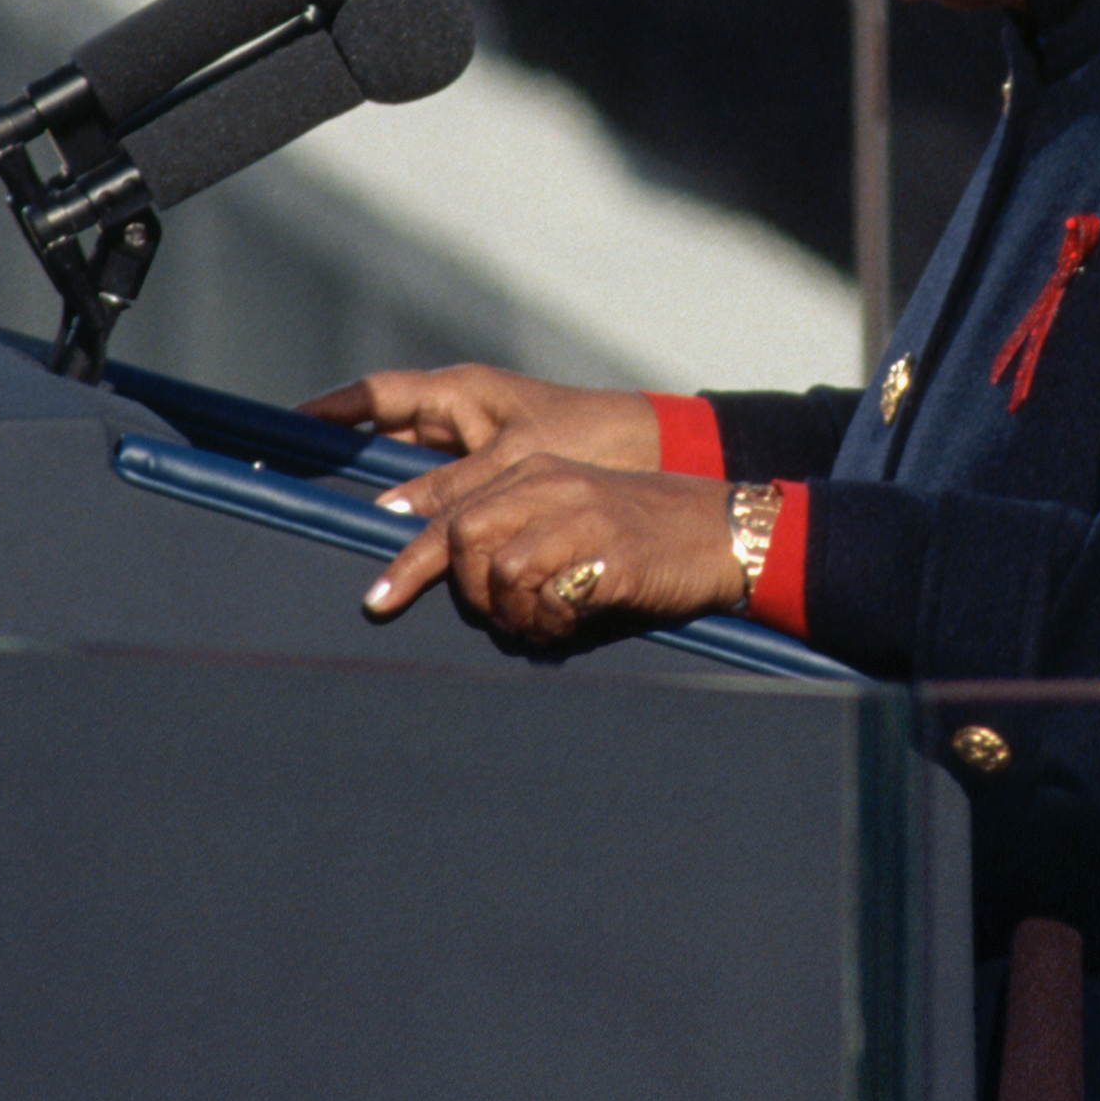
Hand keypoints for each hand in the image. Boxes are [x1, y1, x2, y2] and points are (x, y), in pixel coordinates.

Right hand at [297, 365, 658, 526]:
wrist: (656, 450)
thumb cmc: (592, 437)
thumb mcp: (515, 459)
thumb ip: (453, 486)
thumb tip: (387, 511)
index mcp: (461, 394)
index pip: (377, 395)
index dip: (330, 410)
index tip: (284, 427)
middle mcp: (461, 417)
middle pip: (384, 440)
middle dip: (343, 463)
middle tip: (294, 489)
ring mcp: (475, 447)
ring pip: (411, 478)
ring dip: (384, 505)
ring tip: (342, 533)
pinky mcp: (496, 479)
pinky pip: (443, 499)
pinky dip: (426, 523)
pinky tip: (411, 552)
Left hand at [359, 457, 747, 645]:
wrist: (723, 531)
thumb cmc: (644, 535)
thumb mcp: (576, 515)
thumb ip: (521, 535)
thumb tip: (466, 588)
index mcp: (538, 474)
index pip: (453, 514)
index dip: (408, 562)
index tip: (376, 602)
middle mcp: (554, 488)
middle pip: (463, 537)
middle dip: (461, 593)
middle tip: (494, 620)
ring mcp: (584, 518)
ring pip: (501, 572)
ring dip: (512, 614)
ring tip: (543, 625)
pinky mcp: (612, 556)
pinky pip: (552, 599)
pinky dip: (550, 625)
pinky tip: (572, 626)